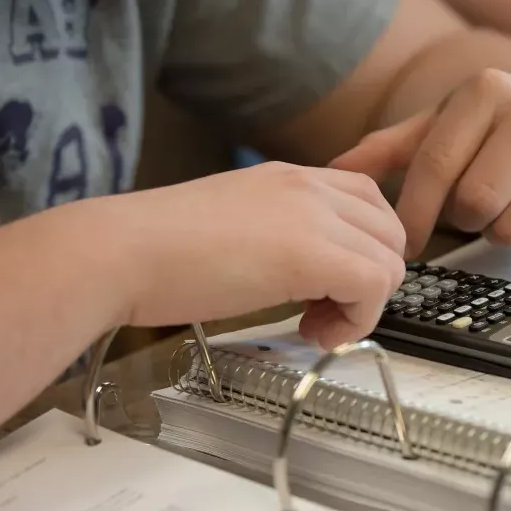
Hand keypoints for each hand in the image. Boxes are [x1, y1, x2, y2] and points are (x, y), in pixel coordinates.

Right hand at [81, 161, 405, 348]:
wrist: (120, 253)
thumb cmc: (159, 252)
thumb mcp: (235, 226)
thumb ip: (278, 237)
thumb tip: (304, 276)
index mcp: (290, 178)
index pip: (368, 201)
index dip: (363, 249)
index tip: (330, 285)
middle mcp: (309, 187)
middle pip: (389, 233)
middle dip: (369, 281)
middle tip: (323, 312)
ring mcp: (313, 216)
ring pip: (390, 262)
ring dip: (363, 306)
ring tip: (313, 326)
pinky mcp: (312, 254)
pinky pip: (376, 287)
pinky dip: (357, 321)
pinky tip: (312, 333)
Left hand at [331, 68, 510, 259]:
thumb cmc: (498, 127)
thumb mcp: (443, 126)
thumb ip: (390, 149)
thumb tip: (335, 171)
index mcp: (487, 91)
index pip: (435, 168)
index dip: (414, 214)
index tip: (406, 241)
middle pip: (476, 204)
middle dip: (466, 219)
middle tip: (476, 209)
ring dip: (503, 233)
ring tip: (510, 209)